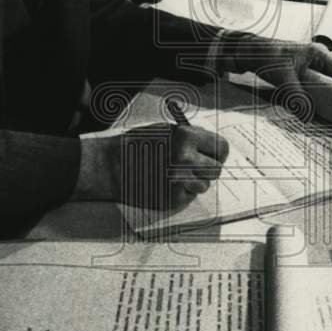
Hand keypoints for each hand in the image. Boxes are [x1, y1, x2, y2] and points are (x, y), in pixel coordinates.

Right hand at [73, 123, 228, 208]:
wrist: (110, 166)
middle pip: (216, 170)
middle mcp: (187, 160)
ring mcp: (181, 181)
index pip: (222, 148)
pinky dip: (180, 192)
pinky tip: (163, 184)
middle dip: (206, 169)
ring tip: (172, 175)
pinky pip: (188, 197)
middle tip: (193, 168)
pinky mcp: (173, 199)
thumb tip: (210, 146)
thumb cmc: (135, 146)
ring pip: (203, 186)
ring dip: (193, 183)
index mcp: (186, 138)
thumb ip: (190, 138)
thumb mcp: (165, 131)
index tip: (212, 156)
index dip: (216, 153)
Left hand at [218, 35, 331, 108]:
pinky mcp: (299, 70)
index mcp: (318, 54)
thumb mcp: (285, 80)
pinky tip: (313, 106)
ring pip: (322, 82)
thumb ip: (298, 99)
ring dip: (324, 95)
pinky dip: (313, 94)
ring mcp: (308, 63)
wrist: (248, 53)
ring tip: (329, 111)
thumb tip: (308, 118)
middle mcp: (316, 57)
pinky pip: (312, 83)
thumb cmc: (267, 58)